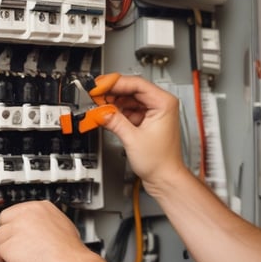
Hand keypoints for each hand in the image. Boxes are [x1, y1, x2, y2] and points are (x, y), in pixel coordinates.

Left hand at [0, 201, 87, 261]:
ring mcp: (15, 229)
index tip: (17, 234)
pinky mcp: (8, 245)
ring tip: (22, 258)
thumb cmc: (68, 251)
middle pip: (3, 222)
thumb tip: (31, 230)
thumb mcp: (60, 225)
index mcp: (40, 207)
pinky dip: (6, 261)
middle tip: (18, 247)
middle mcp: (26, 214)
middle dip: (8, 236)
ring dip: (7, 249)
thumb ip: (42, 223)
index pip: (14, 212)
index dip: (15, 226)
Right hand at [95, 74, 186, 194]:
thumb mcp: (132, 138)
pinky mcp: (147, 119)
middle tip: (95, 94)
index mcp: (165, 103)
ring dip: (113, 101)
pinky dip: (117, 110)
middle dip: (112, 92)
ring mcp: (154, 111)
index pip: (137, 84)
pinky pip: (129, 109)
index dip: (115, 83)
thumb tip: (100, 110)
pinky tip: (107, 113)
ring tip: (98, 104)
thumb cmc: (160, 162)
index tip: (99, 86)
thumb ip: (114, 121)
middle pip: (132, 89)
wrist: (164, 178)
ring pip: (129, 98)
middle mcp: (161, 104)